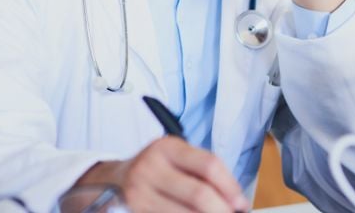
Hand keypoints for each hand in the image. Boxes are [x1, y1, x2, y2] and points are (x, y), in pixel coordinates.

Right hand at [72, 136, 249, 212]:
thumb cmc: (154, 169)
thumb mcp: (174, 158)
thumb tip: (234, 199)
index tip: (241, 203)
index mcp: (167, 147)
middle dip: (222, 211)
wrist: (113, 181)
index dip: (230, 186)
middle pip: (199, 194)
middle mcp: (151, 167)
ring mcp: (140, 192)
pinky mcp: (135, 212)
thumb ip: (201, 171)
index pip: (208, 164)